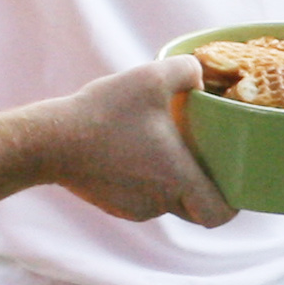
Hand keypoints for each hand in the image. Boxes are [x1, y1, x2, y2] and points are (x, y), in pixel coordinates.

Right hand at [49, 55, 238, 224]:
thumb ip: (187, 70)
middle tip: (204, 159)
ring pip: (168, 202)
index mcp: (178, 179)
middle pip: (197, 209)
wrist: (49, 141)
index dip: (232, 204)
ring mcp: (135, 208)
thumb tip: (202, 77)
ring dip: (172, 181)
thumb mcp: (150, 76)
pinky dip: (145, 181)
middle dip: (204, 188)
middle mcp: (160, 202)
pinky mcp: (114, 205)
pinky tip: (134, 153)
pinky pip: (143, 198)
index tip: (234, 180)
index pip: (220, 214)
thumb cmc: (103, 112)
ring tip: (162, 147)